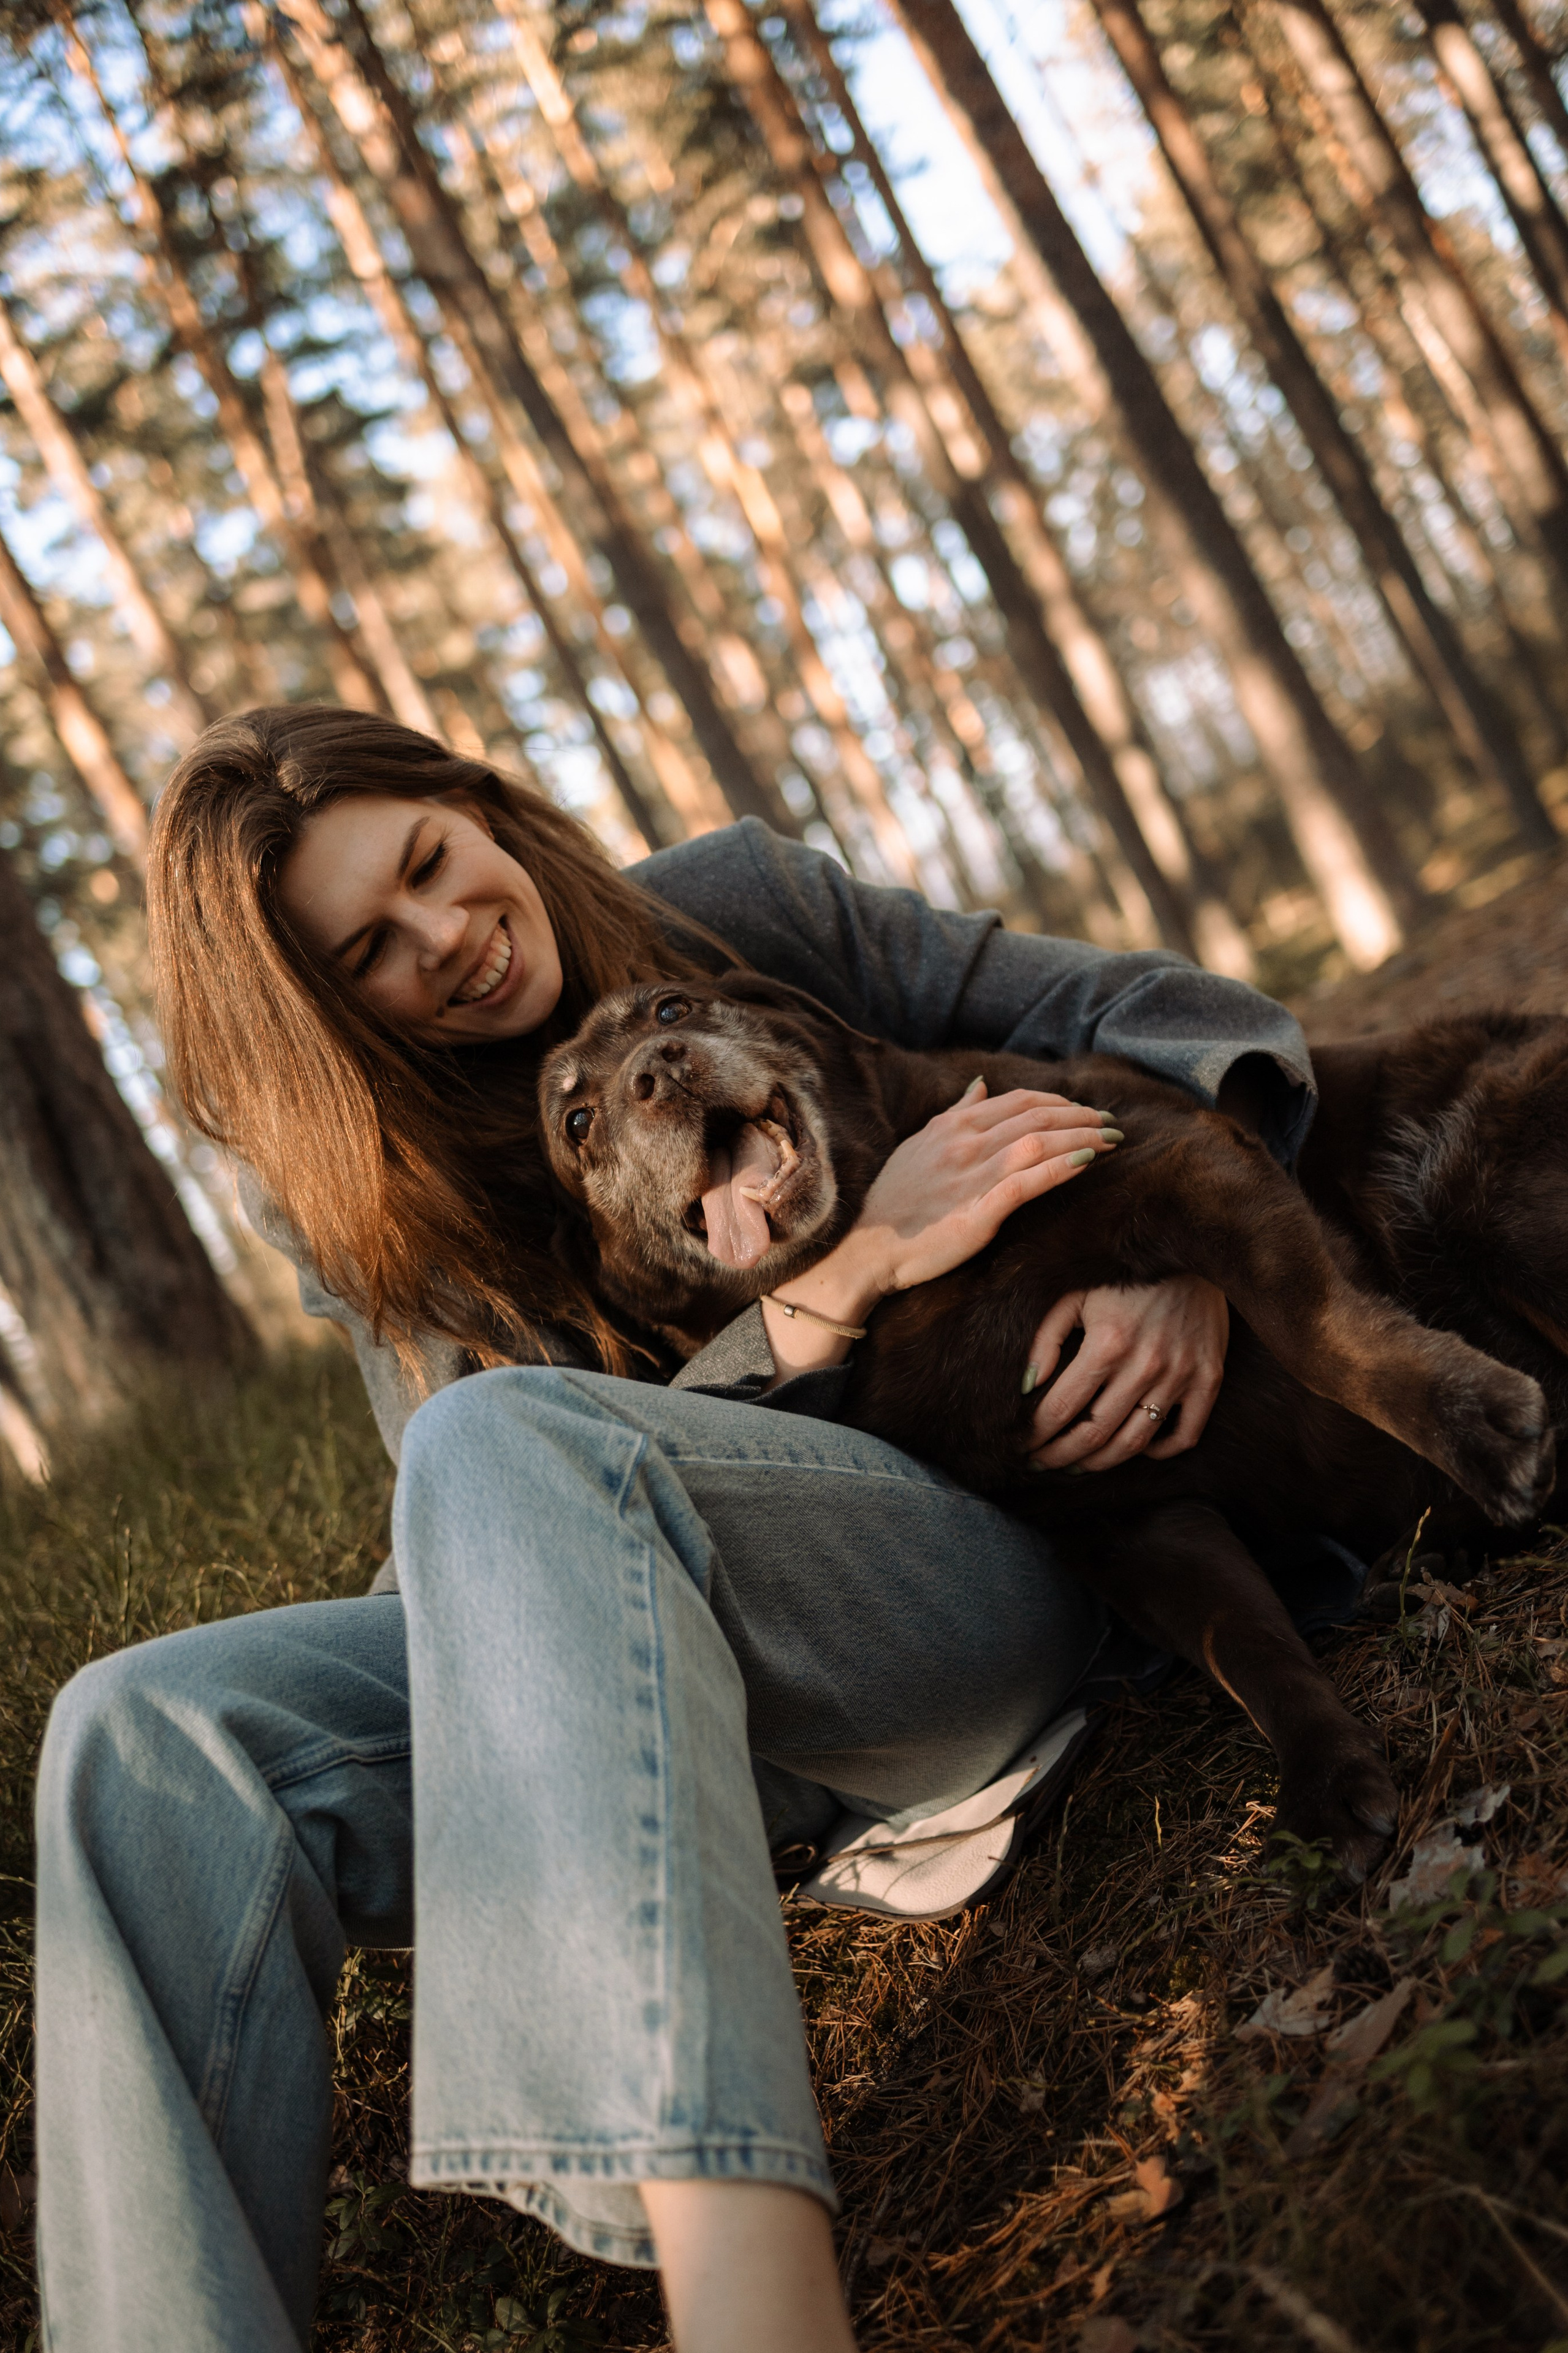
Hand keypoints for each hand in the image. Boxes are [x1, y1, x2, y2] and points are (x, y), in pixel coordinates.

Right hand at [854, 1078, 1120, 1296]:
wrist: (863, 1247)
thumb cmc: (892, 1199)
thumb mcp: (919, 1145)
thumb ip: (954, 1114)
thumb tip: (980, 1085)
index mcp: (953, 1127)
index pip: (1019, 1101)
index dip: (1060, 1101)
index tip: (1086, 1110)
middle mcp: (966, 1145)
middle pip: (1038, 1117)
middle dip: (1082, 1116)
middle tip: (1111, 1123)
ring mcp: (972, 1177)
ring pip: (1040, 1143)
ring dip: (1082, 1137)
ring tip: (1111, 1140)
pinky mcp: (978, 1213)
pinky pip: (1028, 1183)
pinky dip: (1061, 1168)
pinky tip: (1086, 1162)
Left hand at [1024, 1277, 1228, 1470]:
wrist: (1190, 1248)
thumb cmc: (1123, 1273)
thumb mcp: (1074, 1292)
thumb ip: (1045, 1338)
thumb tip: (1026, 1386)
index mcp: (1108, 1343)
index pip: (1061, 1409)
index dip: (1036, 1436)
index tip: (1020, 1445)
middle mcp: (1146, 1365)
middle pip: (1094, 1434)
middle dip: (1059, 1456)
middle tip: (1041, 1463)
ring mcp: (1181, 1375)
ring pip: (1135, 1442)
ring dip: (1101, 1462)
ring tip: (1077, 1464)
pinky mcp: (1210, 1378)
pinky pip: (1185, 1434)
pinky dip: (1160, 1451)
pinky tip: (1136, 1447)